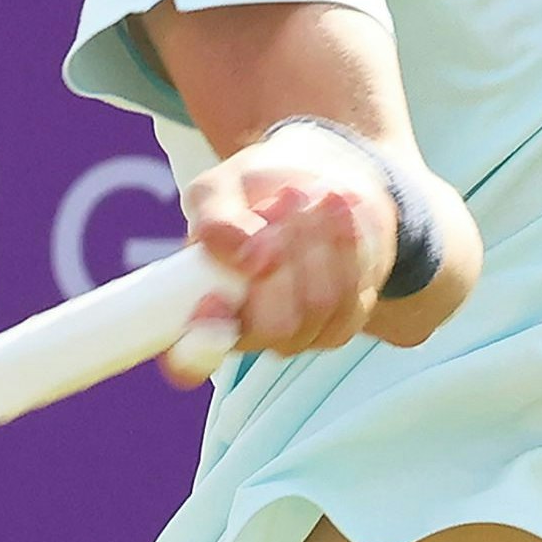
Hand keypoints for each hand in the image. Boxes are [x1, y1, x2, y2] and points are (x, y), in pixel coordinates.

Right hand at [166, 125, 395, 385]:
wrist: (316, 180)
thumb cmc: (254, 190)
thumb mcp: (220, 188)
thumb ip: (215, 219)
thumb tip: (238, 249)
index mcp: (199, 308)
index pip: (189, 361)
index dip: (199, 348)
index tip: (211, 299)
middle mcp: (246, 332)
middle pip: (273, 326)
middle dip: (284, 254)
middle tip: (285, 198)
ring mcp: (296, 333)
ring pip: (318, 306)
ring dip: (319, 241)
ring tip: (313, 193)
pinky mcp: (340, 322)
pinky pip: (352, 299)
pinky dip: (348, 247)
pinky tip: (339, 212)